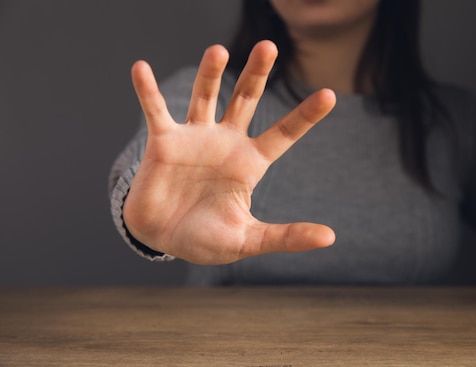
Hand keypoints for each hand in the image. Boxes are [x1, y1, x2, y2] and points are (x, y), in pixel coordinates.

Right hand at [124, 40, 335, 263]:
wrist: (162, 239)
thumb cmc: (206, 238)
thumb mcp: (249, 239)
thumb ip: (286, 236)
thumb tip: (330, 238)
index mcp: (250, 163)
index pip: (284, 134)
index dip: (305, 116)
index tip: (330, 95)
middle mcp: (226, 143)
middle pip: (246, 100)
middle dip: (257, 74)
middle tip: (269, 46)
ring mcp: (195, 138)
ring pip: (205, 97)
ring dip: (210, 73)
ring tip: (218, 51)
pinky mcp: (164, 142)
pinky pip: (155, 110)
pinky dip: (148, 91)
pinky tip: (141, 68)